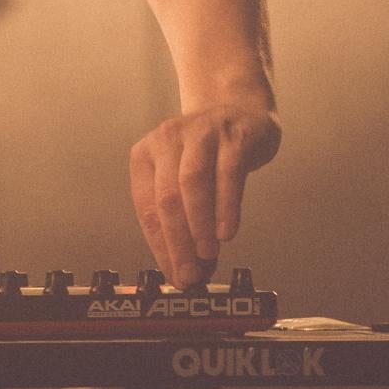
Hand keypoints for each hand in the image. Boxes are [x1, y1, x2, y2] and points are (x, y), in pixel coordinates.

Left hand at [128, 101, 279, 287]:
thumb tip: (189, 272)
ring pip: (192, 182)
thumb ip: (185, 224)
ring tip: (207, 255)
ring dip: (199, 225)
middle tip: (190, 274)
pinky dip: (226, 207)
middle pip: (166, 197)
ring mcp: (201, 132)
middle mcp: (168, 139)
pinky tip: (227, 232)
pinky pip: (227, 173)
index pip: (147, 209)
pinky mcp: (232, 134)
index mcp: (146, 155)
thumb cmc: (210, 157)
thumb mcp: (186, 184)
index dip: (160, 247)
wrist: (243, 113)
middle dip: (178, 242)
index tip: (174, 276)